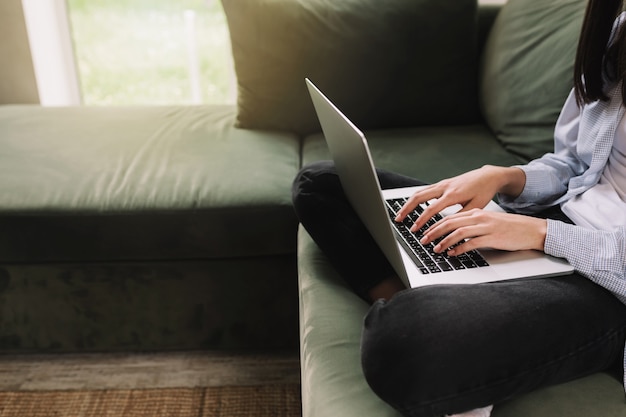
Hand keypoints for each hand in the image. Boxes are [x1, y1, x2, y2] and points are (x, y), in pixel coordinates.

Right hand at [395, 165, 525, 232]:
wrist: (488, 176)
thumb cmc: (484, 191)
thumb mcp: (476, 207)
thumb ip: (461, 217)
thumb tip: (448, 228)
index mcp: (453, 194)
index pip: (432, 208)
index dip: (422, 220)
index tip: (415, 229)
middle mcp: (444, 187)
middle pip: (419, 197)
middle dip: (407, 209)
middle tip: (399, 220)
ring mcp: (441, 184)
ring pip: (419, 192)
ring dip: (408, 203)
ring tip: (401, 214)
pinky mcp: (441, 183)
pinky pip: (424, 190)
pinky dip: (415, 199)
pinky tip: (410, 206)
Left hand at [420, 209, 546, 255]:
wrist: (532, 229)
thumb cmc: (510, 227)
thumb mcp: (488, 222)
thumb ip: (472, 226)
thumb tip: (455, 235)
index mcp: (476, 212)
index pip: (450, 217)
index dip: (435, 225)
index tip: (425, 232)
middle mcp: (479, 217)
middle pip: (450, 223)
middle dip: (434, 232)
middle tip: (423, 240)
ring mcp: (486, 227)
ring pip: (458, 232)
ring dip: (444, 241)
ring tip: (435, 249)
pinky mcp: (492, 237)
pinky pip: (471, 243)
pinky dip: (460, 248)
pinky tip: (453, 253)